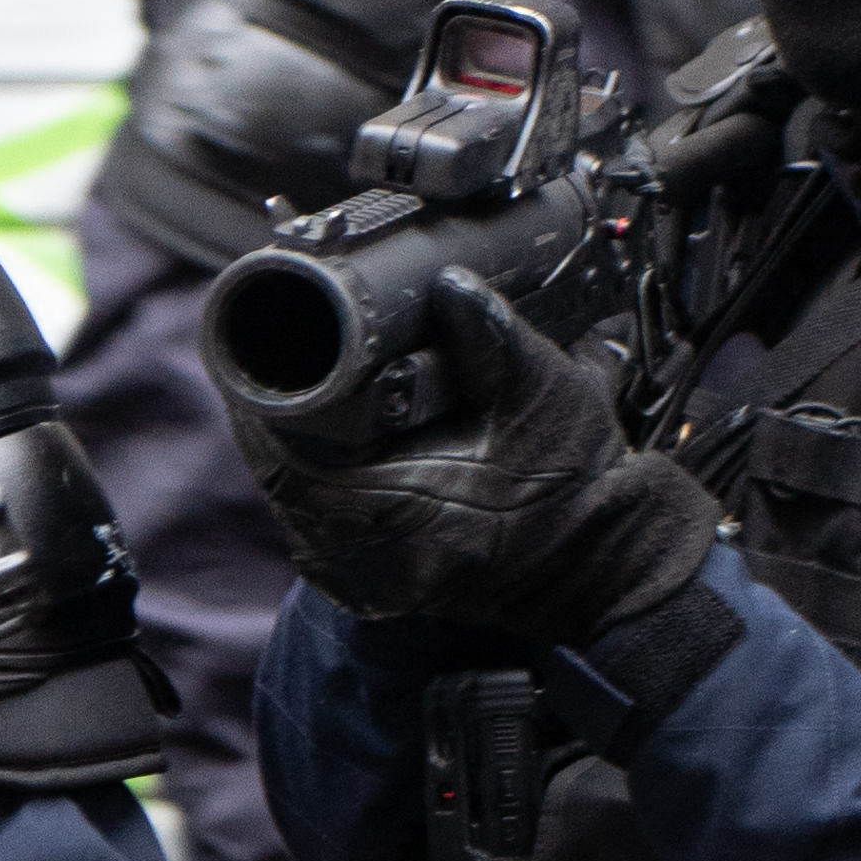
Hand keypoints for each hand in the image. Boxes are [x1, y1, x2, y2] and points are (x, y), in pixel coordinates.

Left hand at [218, 275, 712, 646]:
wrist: (605, 560)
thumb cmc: (576, 487)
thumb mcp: (542, 394)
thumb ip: (490, 335)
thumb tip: (447, 281)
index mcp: (399, 517)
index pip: (287, 454)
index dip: (262, 395)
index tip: (256, 338)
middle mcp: (368, 560)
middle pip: (279, 470)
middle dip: (274, 407)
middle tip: (269, 341)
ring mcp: (366, 578)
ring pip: (294, 495)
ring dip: (292, 438)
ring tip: (291, 376)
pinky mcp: (374, 578)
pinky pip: (317, 518)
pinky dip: (317, 472)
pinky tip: (326, 432)